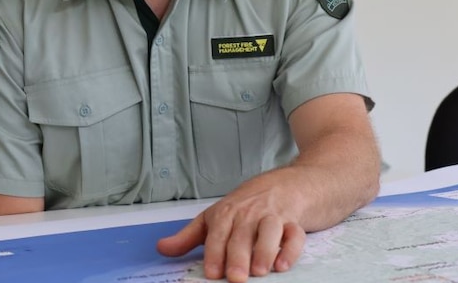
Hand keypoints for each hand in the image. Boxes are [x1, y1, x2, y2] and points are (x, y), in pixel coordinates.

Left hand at [156, 169, 307, 281]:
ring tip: (259, 271)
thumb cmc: (249, 203)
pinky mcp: (295, 221)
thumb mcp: (216, 216)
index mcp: (227, 212)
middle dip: (238, 255)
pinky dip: (291, 249)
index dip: (214, 252)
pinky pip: (295, 234)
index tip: (211, 272)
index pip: (218, 231)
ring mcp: (273, 215)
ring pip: (270, 230)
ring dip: (264, 250)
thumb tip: (162, 249)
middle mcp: (249, 212)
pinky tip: (283, 264)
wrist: (290, 183)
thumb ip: (189, 236)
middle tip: (235, 277)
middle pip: (243, 233)